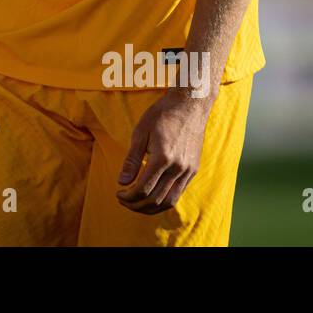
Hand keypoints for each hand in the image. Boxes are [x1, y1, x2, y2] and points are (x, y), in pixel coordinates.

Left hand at [115, 90, 212, 213]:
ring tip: (136, 204)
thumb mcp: (141, 132)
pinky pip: (179, 193)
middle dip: (136, 205)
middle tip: (123, 201)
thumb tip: (122, 182)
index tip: (118, 194)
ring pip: (169, 201)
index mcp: (163, 158)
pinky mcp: (193, 170)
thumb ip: (132, 159)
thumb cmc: (162, 115)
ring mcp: (188, 170)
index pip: (143, 189)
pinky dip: (164, 200)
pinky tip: (153, 196)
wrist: (189, 105)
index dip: (128, 196)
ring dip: (151, 208)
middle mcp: (178, 168)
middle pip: (155, 199)